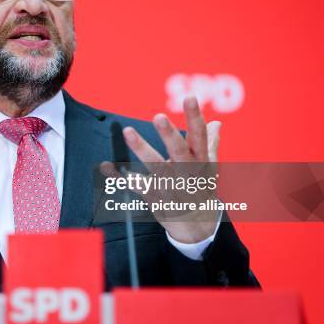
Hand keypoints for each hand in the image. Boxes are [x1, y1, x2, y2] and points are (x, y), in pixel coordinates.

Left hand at [122, 96, 221, 243]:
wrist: (199, 226)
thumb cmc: (201, 189)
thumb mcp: (210, 168)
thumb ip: (210, 144)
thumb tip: (216, 123)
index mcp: (201, 161)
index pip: (199, 136)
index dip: (195, 117)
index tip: (190, 97)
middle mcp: (187, 173)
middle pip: (179, 152)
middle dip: (169, 135)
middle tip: (158, 116)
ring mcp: (172, 187)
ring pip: (156, 167)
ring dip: (141, 148)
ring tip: (128, 130)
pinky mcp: (156, 198)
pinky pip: (137, 186)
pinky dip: (120, 177)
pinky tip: (107, 166)